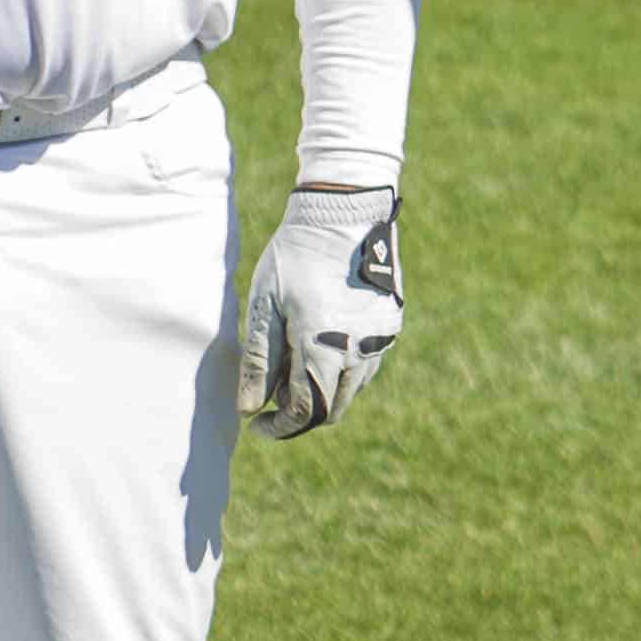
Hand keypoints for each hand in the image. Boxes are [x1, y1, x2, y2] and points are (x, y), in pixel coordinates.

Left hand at [238, 184, 403, 437]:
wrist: (344, 213)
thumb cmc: (296, 257)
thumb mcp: (265, 307)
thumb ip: (259, 362)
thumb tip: (250, 408)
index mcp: (323, 349)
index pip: (305, 412)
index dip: (279, 427)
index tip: (256, 423)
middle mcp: (358, 351)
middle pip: (333, 409)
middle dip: (301, 412)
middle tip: (274, 392)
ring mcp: (380, 338)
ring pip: (353, 389)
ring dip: (324, 389)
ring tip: (295, 361)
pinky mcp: (391, 324)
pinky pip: (367, 363)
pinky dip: (343, 368)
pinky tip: (321, 341)